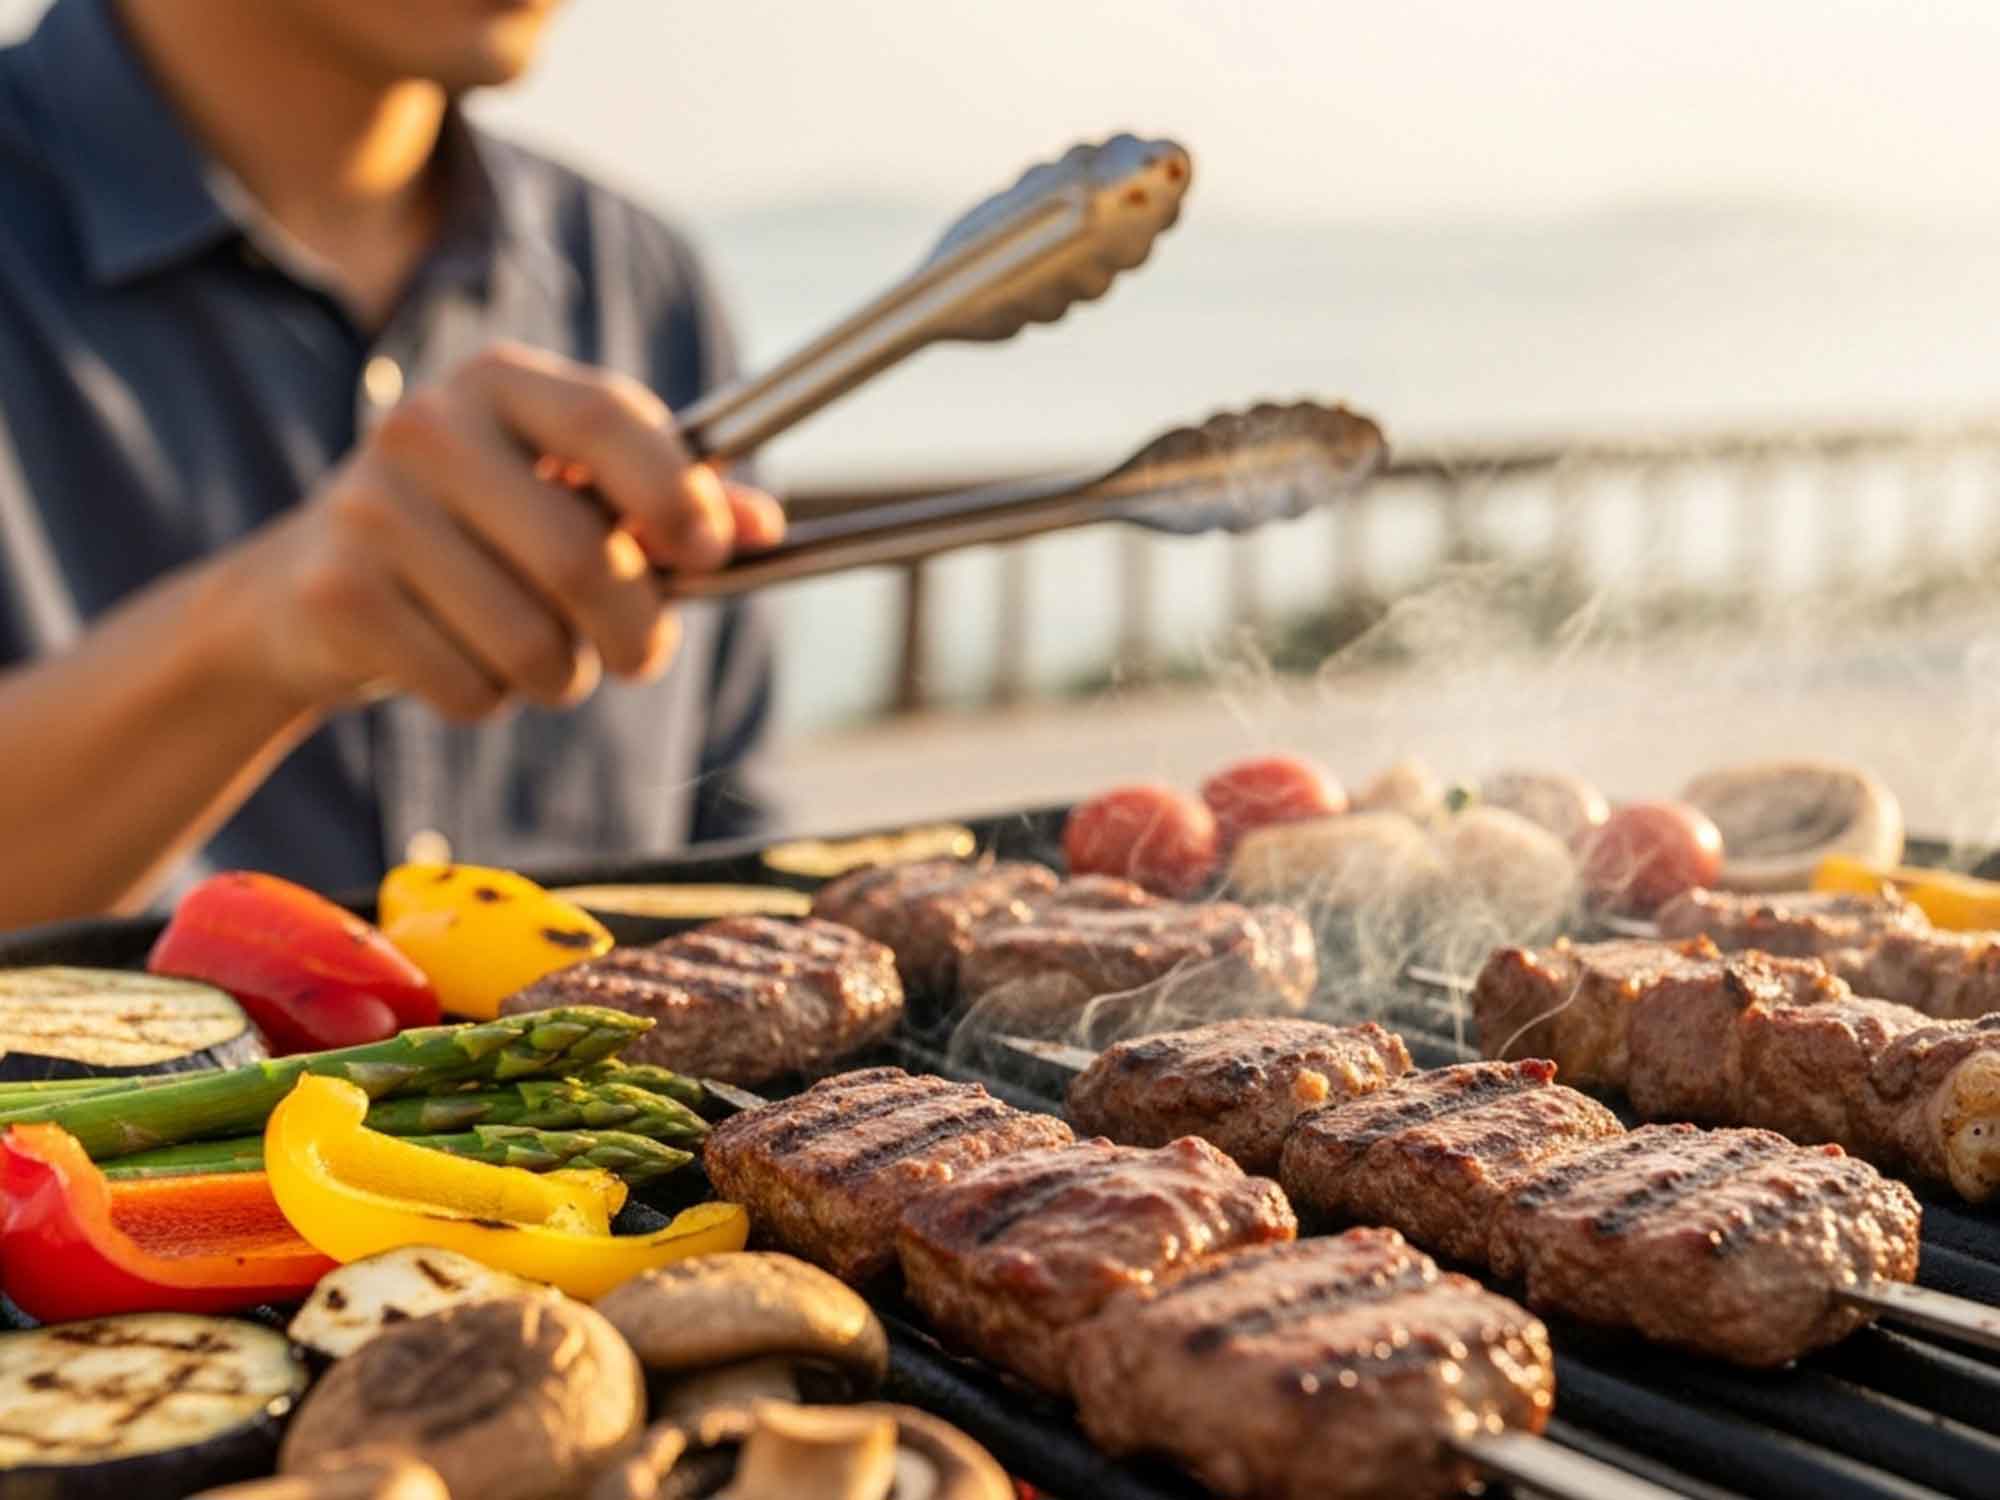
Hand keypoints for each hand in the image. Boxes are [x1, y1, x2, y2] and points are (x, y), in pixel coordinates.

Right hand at [231, 342, 782, 720]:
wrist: (301, 591)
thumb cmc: (472, 541)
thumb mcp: (563, 499)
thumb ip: (666, 507)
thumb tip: (765, 525)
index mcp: (500, 384)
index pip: (608, 419)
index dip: (675, 493)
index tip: (712, 551)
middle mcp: (428, 428)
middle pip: (581, 557)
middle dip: (634, 631)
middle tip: (637, 654)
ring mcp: (371, 508)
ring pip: (531, 641)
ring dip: (559, 677)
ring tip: (535, 655)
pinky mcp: (337, 593)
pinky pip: (471, 688)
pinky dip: (489, 699)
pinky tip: (459, 662)